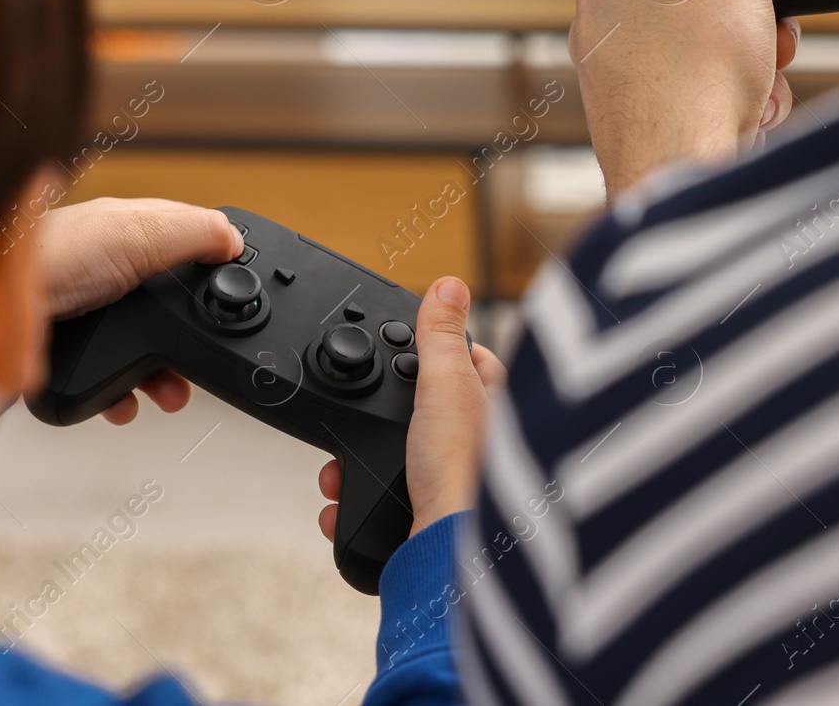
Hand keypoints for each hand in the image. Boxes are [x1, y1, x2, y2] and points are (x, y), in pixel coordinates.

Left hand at [36, 197, 243, 423]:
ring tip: (170, 393)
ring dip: (163, 376)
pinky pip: (107, 381)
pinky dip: (122, 395)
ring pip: (142, 350)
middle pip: (168, 308)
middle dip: (191, 337)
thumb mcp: (138, 231)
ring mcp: (87, 316)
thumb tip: (235, 241)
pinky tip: (125, 401)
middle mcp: (106, 273)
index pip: (184, 245)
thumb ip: (193, 233)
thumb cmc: (49, 256)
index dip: (212, 269)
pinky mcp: (66, 355)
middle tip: (204, 357)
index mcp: (125, 233)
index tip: (233, 296)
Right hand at [317, 276, 506, 540]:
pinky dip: (354, 504)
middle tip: (360, 421)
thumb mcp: (447, 384)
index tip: (406, 356)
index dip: (435, 358)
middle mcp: (484, 448)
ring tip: (338, 471)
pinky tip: (344, 505)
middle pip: (422, 416)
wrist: (451, 554)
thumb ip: (441, 335)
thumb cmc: (466, 472)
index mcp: (500, 407)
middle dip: (380, 422)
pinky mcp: (427, 523)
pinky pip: (380, 504)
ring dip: (357, 465)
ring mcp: (455, 487)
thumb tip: (448, 283)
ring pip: (395, 462)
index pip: (472, 365)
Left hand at [568, 0, 799, 199]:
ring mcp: (618, 80)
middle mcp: (600, 27)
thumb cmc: (696, 69)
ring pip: (709, 50)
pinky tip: (745, 115)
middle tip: (768, 32)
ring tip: (756, 81)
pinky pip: (706, 95)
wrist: (682, 169)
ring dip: (751, 62)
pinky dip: (736, 101)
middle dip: (748, 15)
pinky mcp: (644, 123)